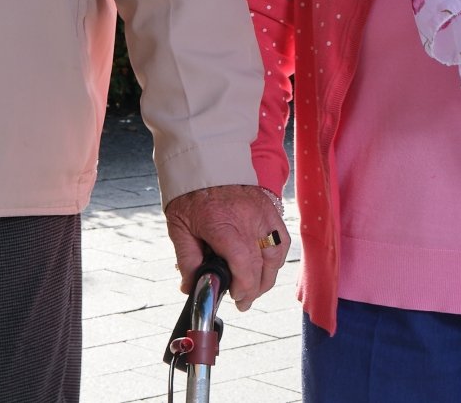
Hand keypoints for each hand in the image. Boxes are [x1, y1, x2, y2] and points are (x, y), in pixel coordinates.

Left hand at [162, 184, 288, 311]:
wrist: (206, 160)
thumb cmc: (190, 194)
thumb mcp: (178, 228)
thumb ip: (187, 260)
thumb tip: (190, 287)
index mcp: (222, 224)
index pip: (243, 262)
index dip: (244, 286)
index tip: (236, 296)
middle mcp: (247, 219)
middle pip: (262, 263)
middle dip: (255, 289)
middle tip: (242, 301)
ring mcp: (262, 213)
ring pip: (277, 254)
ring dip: (268, 276)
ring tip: (254, 287)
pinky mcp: (270, 208)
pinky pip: (282, 239)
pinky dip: (276, 257)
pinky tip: (265, 266)